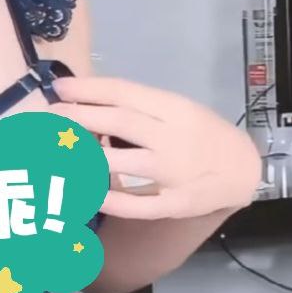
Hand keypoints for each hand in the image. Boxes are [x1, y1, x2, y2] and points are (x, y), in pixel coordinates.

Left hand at [49, 75, 261, 219]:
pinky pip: (140, 204)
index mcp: (173, 108)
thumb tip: (85, 99)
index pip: (124, 93)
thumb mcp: (176, 109)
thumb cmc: (200, 133)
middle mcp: (172, 137)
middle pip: (119, 122)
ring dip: (87, 156)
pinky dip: (113, 199)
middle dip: (79, 117)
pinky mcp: (176, 203)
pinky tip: (87, 194)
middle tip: (48, 117)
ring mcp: (174, 172)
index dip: (88, 89)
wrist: (243, 169)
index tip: (59, 88)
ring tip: (55, 151)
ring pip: (124, 162)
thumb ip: (137, 106)